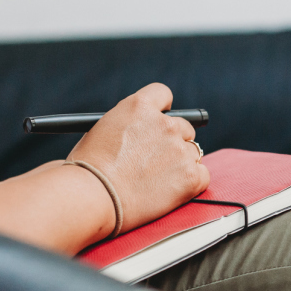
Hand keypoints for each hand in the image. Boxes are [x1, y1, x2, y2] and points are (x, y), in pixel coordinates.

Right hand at [66, 83, 210, 231]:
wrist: (92, 196)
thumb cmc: (87, 170)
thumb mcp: (101, 131)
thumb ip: (126, 126)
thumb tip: (137, 135)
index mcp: (139, 106)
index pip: (163, 94)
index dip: (163, 109)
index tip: (161, 120)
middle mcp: (164, 123)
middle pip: (183, 127)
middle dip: (172, 142)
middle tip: (157, 161)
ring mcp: (179, 149)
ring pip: (192, 152)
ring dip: (180, 164)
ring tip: (156, 181)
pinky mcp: (190, 176)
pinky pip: (202, 175)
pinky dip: (190, 183)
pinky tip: (170, 191)